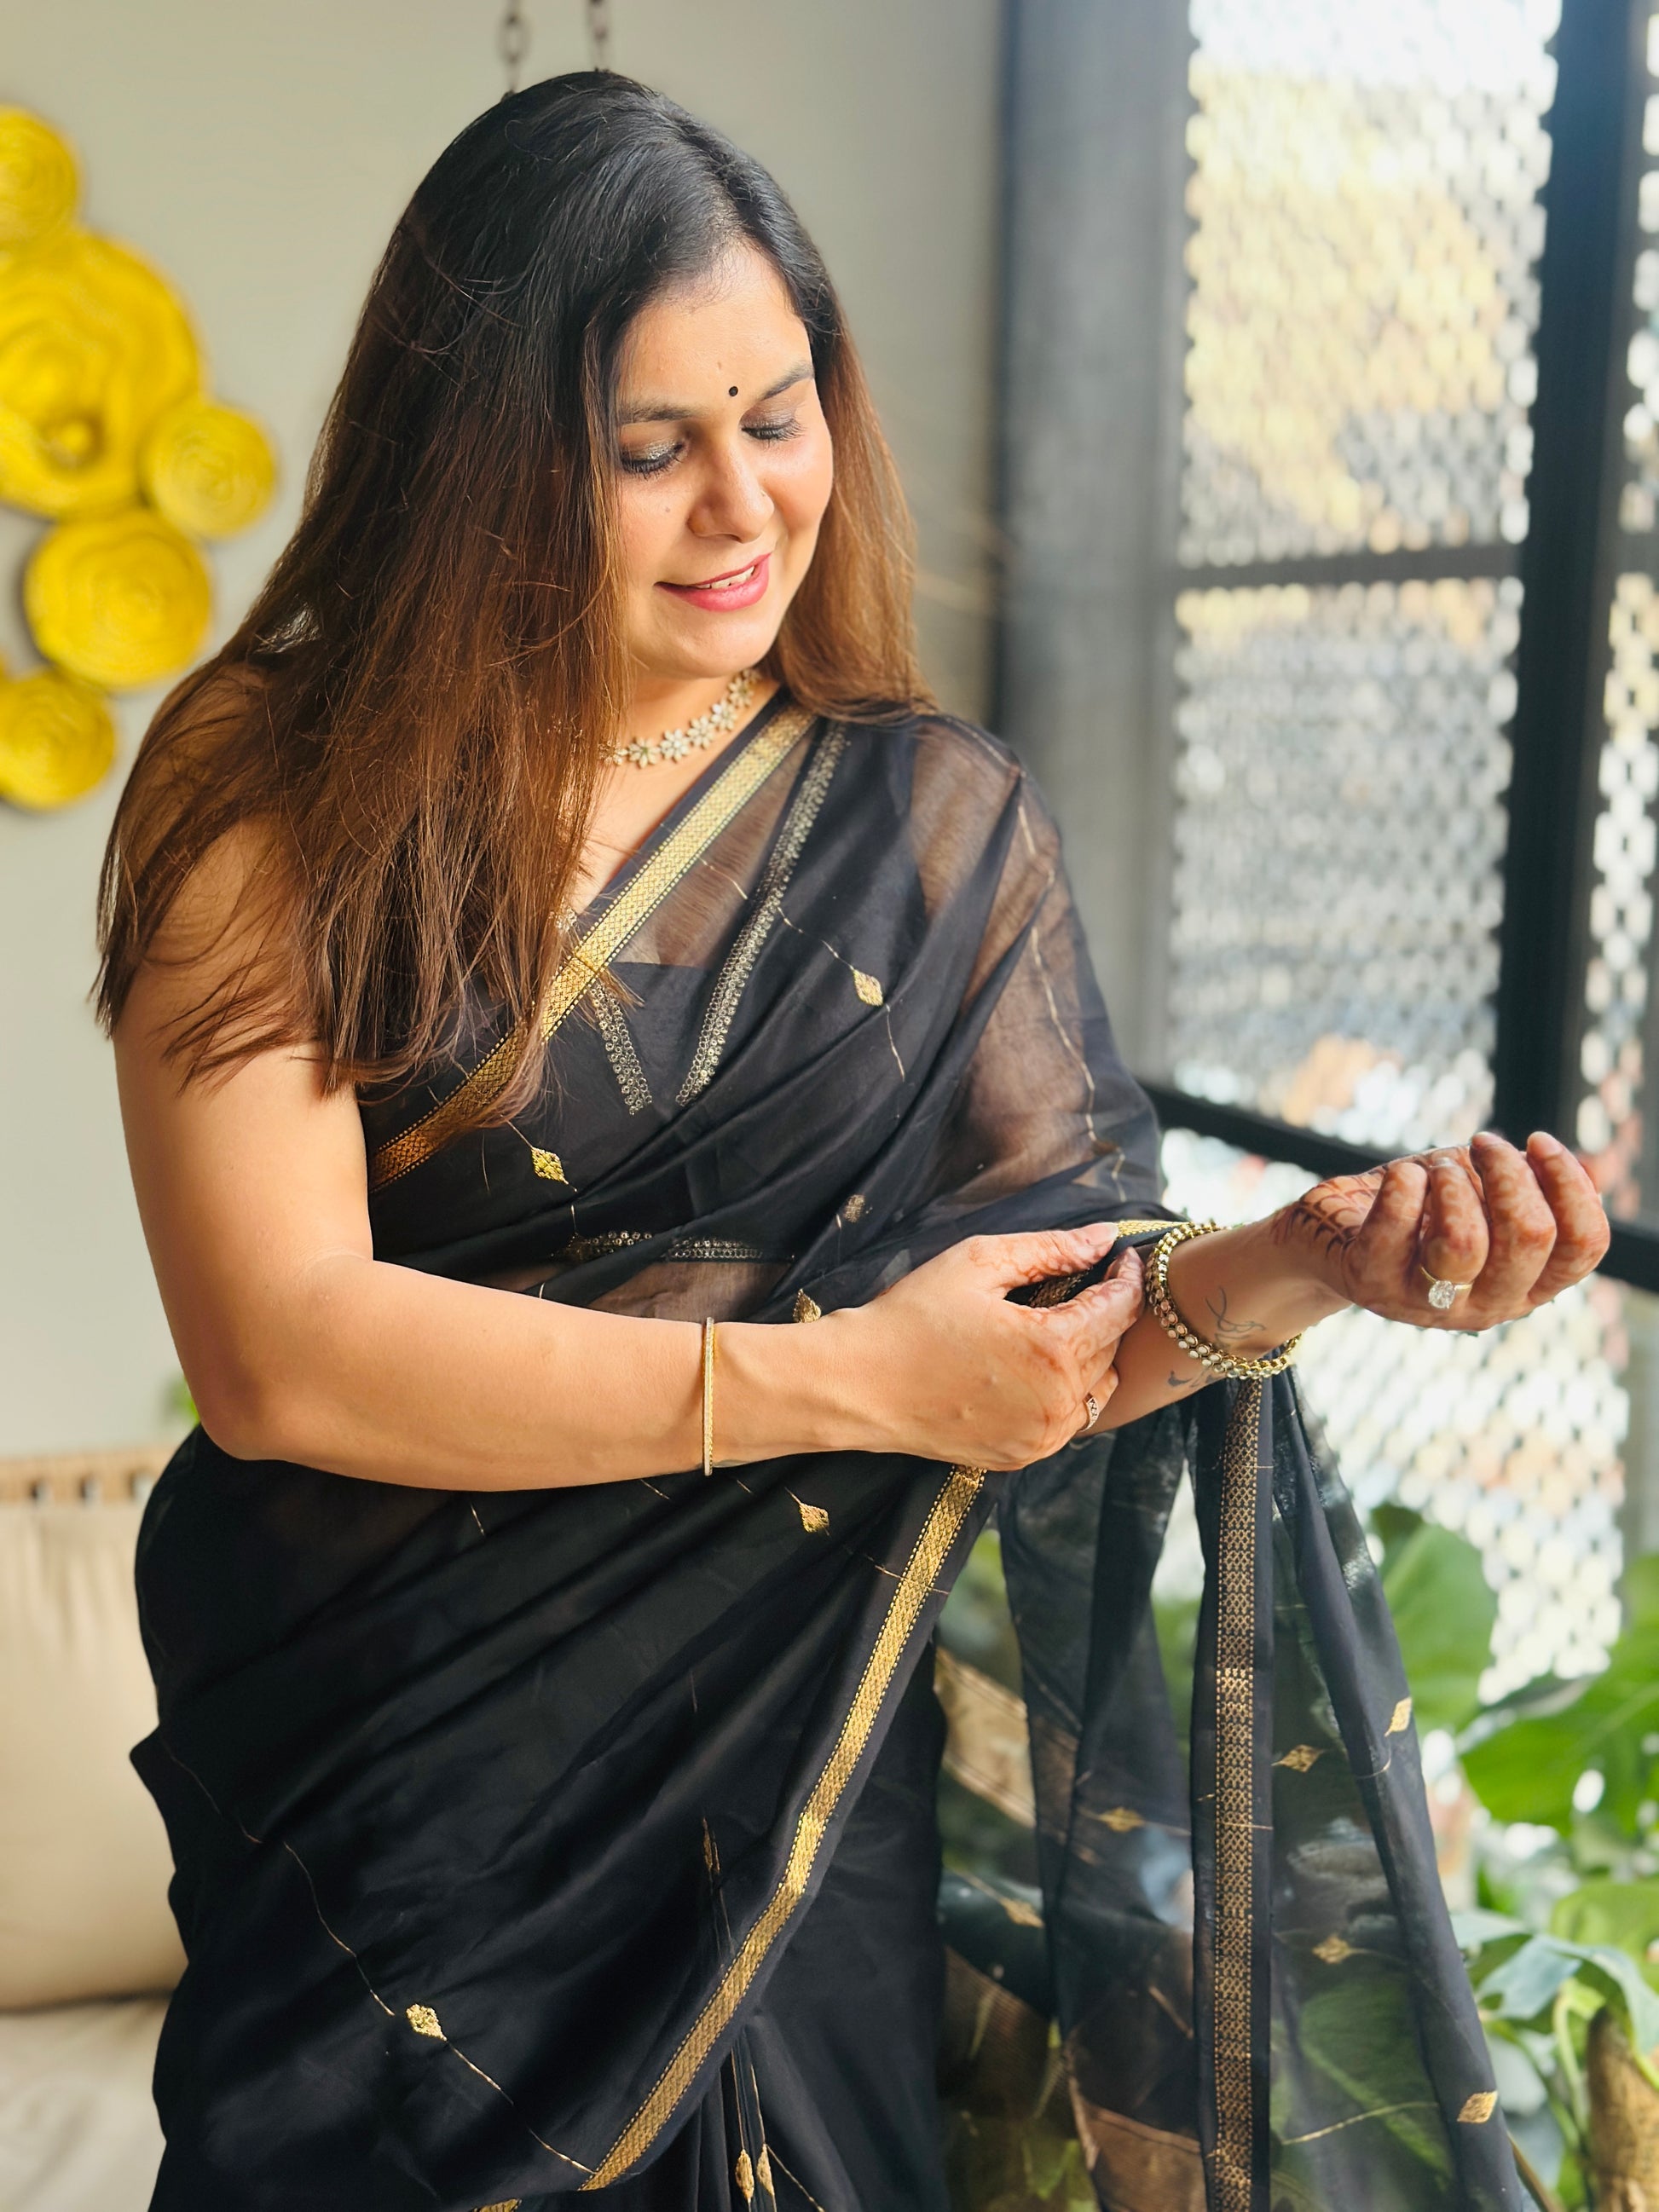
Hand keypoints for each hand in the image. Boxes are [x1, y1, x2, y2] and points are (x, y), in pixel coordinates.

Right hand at [836, 1224, 1143, 1469]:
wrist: (860, 1385)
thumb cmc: (912, 1317)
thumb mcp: (979, 1263)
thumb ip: (1050, 1248)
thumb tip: (1103, 1237)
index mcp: (1051, 1348)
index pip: (1119, 1309)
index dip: (1127, 1276)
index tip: (1120, 1257)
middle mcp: (1056, 1400)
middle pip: (1112, 1347)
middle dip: (1110, 1310)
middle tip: (1090, 1282)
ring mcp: (1041, 1436)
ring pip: (1099, 1387)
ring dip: (1094, 1352)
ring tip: (1067, 1322)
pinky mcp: (1023, 1454)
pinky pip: (1071, 1419)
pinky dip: (1071, 1389)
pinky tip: (1042, 1364)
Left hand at [1270, 1131, 1608, 1329]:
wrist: (1330, 1237)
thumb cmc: (1418, 1211)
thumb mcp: (1481, 1194)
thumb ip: (1531, 1186)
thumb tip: (1591, 1169)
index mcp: (1528, 1285)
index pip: (1583, 1247)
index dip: (1569, 1184)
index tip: (1537, 1141)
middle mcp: (1487, 1305)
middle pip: (1530, 1237)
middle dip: (1508, 1171)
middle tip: (1483, 1143)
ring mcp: (1427, 1304)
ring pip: (1464, 1243)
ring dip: (1455, 1184)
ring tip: (1439, 1167)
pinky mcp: (1372, 1284)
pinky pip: (1396, 1229)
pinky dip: (1403, 1185)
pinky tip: (1402, 1175)